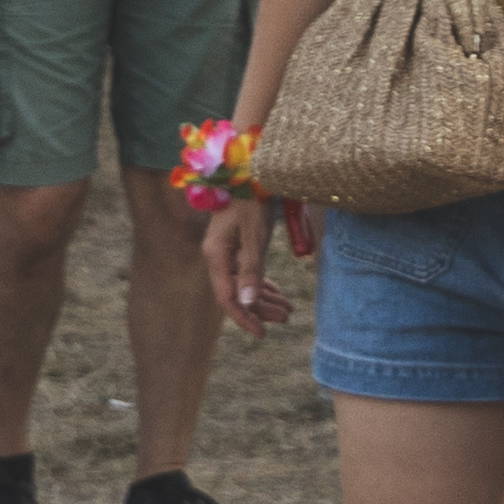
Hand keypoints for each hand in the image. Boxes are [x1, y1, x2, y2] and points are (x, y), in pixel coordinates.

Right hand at [197, 188, 300, 331]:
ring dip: (264, 298)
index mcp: (216, 255)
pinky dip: (262, 283)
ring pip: (243, 284)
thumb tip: (246, 303)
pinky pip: (247, 271)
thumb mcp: (254, 235)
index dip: (244, 317)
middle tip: (286, 318)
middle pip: (237, 293)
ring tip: (287, 310)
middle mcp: (217, 256)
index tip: (262, 333)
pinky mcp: (235, 244)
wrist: (248, 170)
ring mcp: (226, 250)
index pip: (227, 297)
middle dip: (261, 309)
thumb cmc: (251, 199)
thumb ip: (251, 269)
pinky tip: (278, 293)